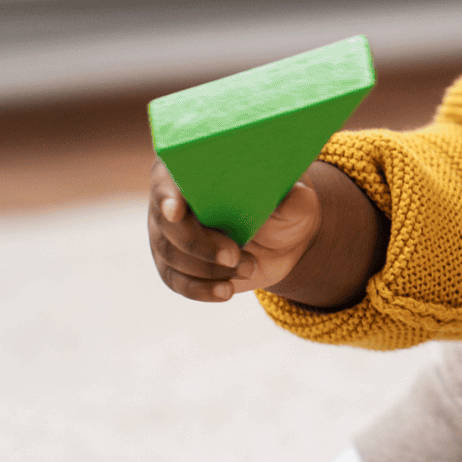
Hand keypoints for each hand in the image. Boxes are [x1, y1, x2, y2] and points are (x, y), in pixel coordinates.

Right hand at [148, 159, 322, 302]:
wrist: (280, 242)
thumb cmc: (282, 209)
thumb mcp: (295, 202)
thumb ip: (294, 199)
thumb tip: (295, 194)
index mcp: (194, 170)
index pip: (167, 178)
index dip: (167, 195)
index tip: (176, 211)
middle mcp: (171, 201)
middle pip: (166, 224)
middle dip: (198, 243)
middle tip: (233, 255)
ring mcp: (168, 235)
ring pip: (171, 255)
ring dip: (208, 268)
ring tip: (248, 268)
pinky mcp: (174, 265)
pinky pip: (177, 281)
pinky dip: (200, 289)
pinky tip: (226, 291)